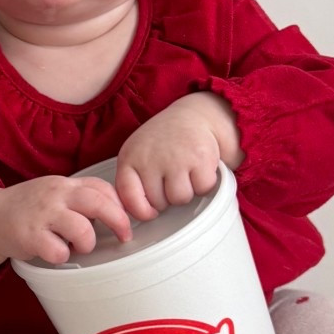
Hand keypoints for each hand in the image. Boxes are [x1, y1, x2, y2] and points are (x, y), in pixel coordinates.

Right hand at [0, 174, 135, 268]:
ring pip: (82, 230)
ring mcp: (42, 215)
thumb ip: (80, 197)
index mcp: (64, 185)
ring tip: (77, 246)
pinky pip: (59, 251)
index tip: (125, 220)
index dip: (119, 205)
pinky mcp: (30, 236)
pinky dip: (62, 256)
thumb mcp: (54, 192)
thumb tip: (114, 211)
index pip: (101, 188)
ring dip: (87, 243)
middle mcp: (55, 196)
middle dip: (118, 221)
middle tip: (124, 236)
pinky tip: (55, 252)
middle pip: (98, 203)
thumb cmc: (28, 207)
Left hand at [112, 93, 241, 219]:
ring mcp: (175, 157)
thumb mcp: (140, 155)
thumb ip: (134, 181)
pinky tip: (200, 167)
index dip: (141, 211)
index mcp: (130, 157)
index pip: (128, 197)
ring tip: (186, 171)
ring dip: (187, 191)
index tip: (150, 212)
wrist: (196, 115)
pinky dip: (205, 182)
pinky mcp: (200, 158)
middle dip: (168, 196)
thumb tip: (137, 217)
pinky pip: (202, 188)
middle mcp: (150, 157)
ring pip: (180, 199)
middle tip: (173, 176)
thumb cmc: (165, 142)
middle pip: (159, 203)